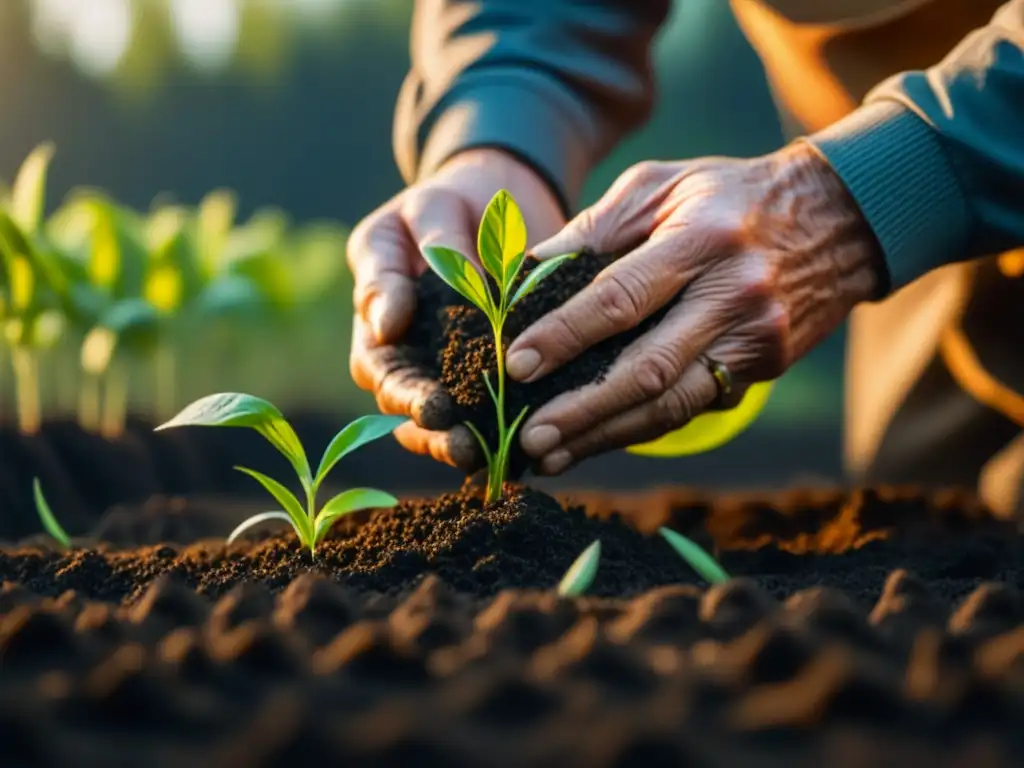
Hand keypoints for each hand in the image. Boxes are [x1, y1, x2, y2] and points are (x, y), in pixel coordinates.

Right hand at [348, 148, 564, 468]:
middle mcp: (407, 356)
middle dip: (437, 432)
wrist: (499, 197)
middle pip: (410, 409)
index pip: (379, 369)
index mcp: (378, 320)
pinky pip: (495, 412)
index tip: (432, 405)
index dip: (403, 392)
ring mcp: (448, 372)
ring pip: (448, 423)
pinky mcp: (495, 377)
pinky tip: (536, 443)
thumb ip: (405, 261)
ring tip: (499, 455)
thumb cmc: (448, 202)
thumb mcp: (423, 214)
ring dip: (469, 443)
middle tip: (466, 444)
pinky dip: (510, 429)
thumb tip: (388, 320)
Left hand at [505, 141, 885, 474]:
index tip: (516, 364)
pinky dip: (641, 427)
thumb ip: (594, 230)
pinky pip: (695, 405)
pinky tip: (597, 439)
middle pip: (648, 368)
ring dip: (606, 435)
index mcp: (701, 239)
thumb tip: (526, 278)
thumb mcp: (661, 186)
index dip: (565, 335)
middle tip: (528, 435)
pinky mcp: (764, 366)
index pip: (621, 298)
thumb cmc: (729, 196)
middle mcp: (734, 294)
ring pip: (673, 403)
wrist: (839, 218)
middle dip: (582, 408)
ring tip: (551, 455)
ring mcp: (756, 338)